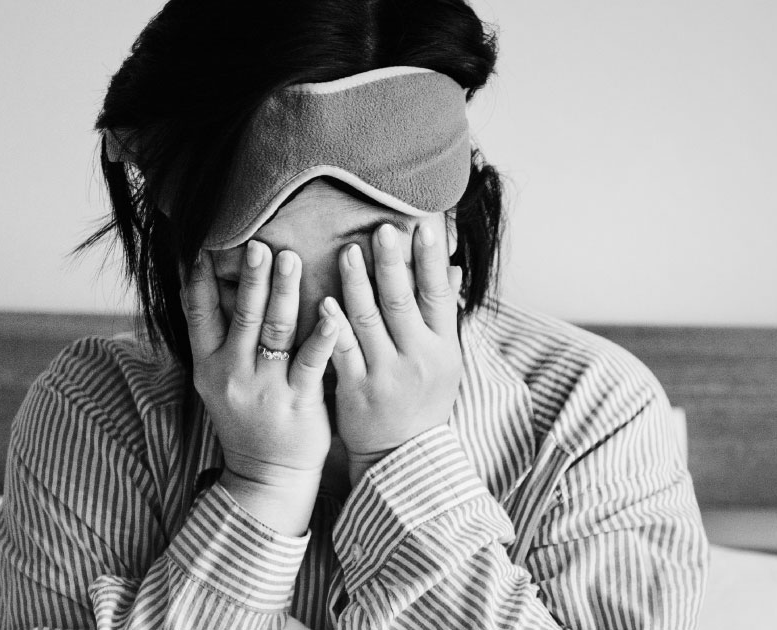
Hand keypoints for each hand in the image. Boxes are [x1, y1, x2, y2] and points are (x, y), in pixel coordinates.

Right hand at [181, 240, 338, 534]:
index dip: (200, 278)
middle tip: (260, 242)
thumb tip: (209, 284)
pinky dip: (322, 332)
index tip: (206, 244)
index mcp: (208, 365)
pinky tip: (332, 307)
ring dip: (283, 291)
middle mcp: (232, 373)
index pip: (198, 313)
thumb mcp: (218, 381)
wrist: (267, 477)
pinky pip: (311, 360)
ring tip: (290, 257)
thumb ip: (218, 338)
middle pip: (242, 314)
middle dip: (251, 276)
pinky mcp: (298, 401)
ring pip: (274, 330)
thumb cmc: (247, 420)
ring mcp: (265, 388)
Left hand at [328, 223, 463, 485]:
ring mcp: (386, 373)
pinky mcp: (357, 389)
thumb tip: (454, 268)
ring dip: (358, 283)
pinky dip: (334, 325)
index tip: (424, 225)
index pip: (439, 294)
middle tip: (382, 228)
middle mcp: (418, 358)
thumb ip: (444, 314)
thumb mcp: (445, 361)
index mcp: (443, 347)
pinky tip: (323, 300)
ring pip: (370, 320)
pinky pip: (344, 351)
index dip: (431, 258)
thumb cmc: (424, 403)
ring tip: (348, 251)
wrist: (403, 458)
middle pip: (404, 301)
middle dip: (393, 262)